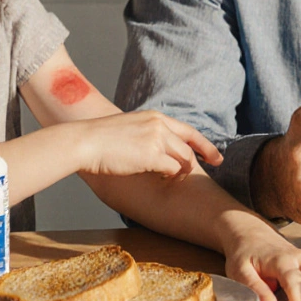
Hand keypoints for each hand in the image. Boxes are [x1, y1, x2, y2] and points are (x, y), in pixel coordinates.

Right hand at [75, 111, 222, 179]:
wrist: (85, 141)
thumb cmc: (100, 139)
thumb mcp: (128, 128)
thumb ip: (144, 134)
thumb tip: (152, 149)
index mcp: (154, 117)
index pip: (188, 130)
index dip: (204, 145)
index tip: (216, 157)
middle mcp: (159, 125)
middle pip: (189, 147)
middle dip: (200, 162)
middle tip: (206, 173)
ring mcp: (156, 139)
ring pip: (183, 159)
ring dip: (182, 173)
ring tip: (176, 182)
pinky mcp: (151, 155)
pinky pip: (172, 170)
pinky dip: (171, 178)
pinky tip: (163, 183)